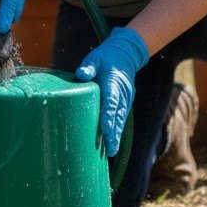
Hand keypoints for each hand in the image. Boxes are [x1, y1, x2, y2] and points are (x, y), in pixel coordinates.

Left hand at [75, 27, 149, 156]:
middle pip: (118, 115)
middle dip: (114, 132)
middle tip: (109, 148)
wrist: (126, 54)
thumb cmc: (106, 57)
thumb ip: (89, 66)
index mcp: (113, 81)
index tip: (105, 128)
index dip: (108, 115)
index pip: (111, 100)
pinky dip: (118, 130)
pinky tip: (113, 143)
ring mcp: (126, 98)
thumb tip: (80, 74)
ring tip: (111, 151)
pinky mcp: (125, 103)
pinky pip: (122, 118)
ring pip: (121, 119)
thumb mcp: (96, 58)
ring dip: (117, 135)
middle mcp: (122, 92)